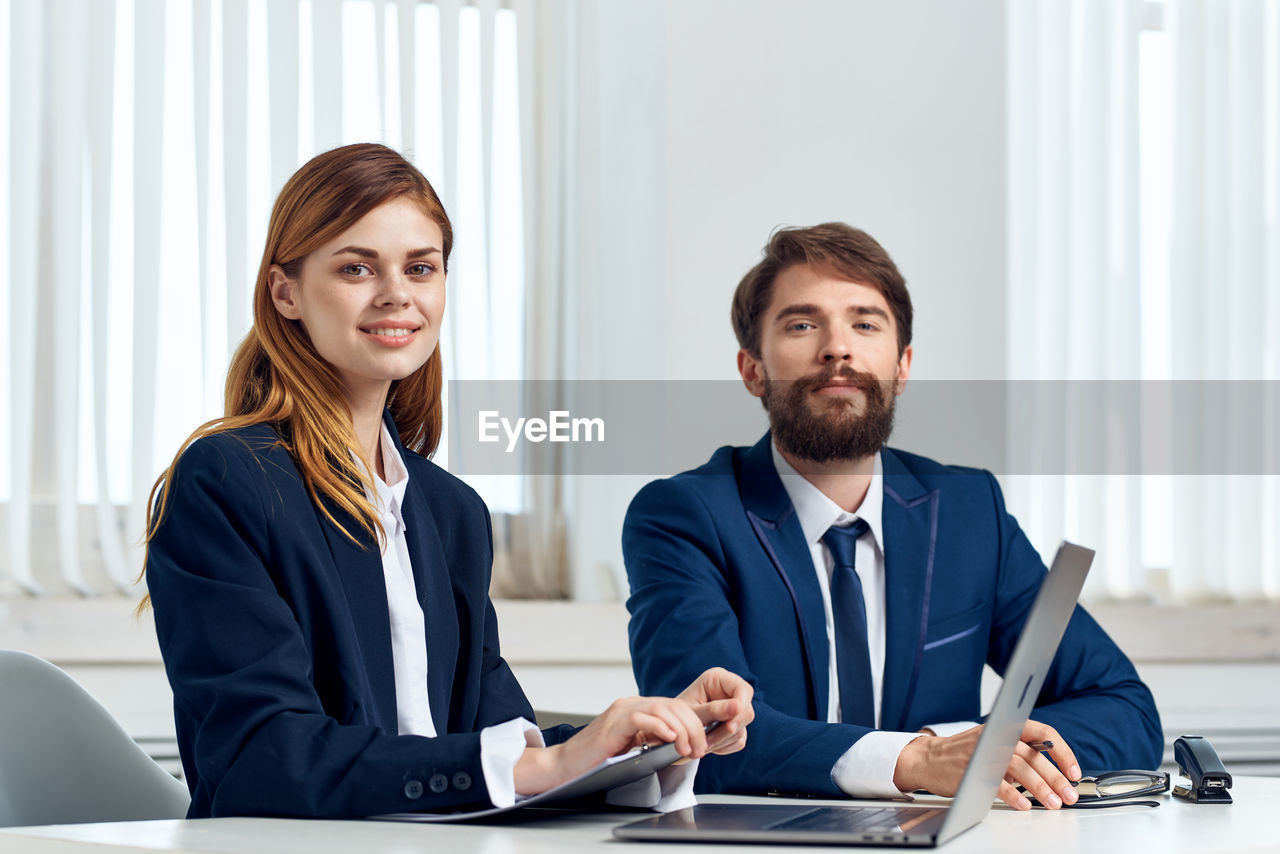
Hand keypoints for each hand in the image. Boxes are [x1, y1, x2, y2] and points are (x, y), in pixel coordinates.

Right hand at [513, 694, 711, 794]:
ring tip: (686, 748)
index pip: (674, 707)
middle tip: (698, 749)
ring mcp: (620, 712)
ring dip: (680, 729)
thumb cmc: (599, 763)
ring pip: (660, 708)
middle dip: (692, 727)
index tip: (702, 746)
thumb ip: (655, 742)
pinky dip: (658, 726)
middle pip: (672, 705)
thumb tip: (685, 747)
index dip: (694, 724)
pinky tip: (668, 738)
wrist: (565, 766)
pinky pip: (640, 718)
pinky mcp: (611, 724)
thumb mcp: (635, 749)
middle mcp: (630, 705)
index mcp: (638, 710)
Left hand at [676, 667, 753, 755]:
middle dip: (730, 728)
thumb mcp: (692, 712)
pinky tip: (709, 744)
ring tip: (703, 744)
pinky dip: (724, 745)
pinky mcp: (735, 726)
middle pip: (746, 711)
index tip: (730, 725)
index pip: (743, 689)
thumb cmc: (677, 715)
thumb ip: (713, 710)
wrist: (672, 729)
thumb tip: (737, 707)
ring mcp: (734, 710)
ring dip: (723, 739)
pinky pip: (739, 739)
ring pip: (742, 728)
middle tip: (711, 740)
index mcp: (718, 679)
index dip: (741, 706)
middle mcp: (730, 692)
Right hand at [893, 720, 1081, 809]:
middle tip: (1068, 795)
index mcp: (1005, 726)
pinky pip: (997, 783)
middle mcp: (996, 736)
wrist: (928, 758)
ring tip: (1052, 803)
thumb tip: (1055, 771)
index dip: (1062, 752)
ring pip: (1020, 768)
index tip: (1073, 772)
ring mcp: (983, 752)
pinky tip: (1025, 805)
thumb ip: (1021, 750)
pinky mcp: (971, 771)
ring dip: (1040, 788)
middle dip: (1055, 777)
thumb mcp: (996, 741)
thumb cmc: (966, 753)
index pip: (1043, 733)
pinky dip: (1014, 795)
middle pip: (1034, 755)